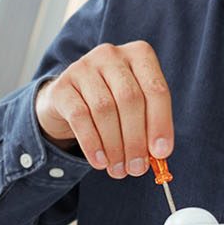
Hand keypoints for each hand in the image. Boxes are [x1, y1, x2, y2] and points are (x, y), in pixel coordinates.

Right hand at [34, 41, 171, 179]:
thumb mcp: (136, 108)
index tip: (161, 153)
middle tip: (137, 168)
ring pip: (105, 109)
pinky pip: (80, 117)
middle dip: (135, 139)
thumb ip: (149, 126)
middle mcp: (111, 55)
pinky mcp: (62, 85)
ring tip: (119, 169)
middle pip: (129, 99)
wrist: (69, 99)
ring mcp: (83, 66)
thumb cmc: (113, 103)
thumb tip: (158, 155)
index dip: (160, 123)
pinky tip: (100, 162)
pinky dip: (92, 143)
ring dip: (115, 146)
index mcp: (138, 55)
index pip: (155, 89)